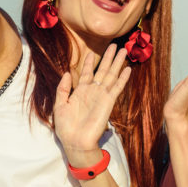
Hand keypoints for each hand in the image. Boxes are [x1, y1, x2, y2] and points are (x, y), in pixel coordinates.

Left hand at [54, 44, 130, 163]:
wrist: (75, 142)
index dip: (90, 63)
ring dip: (117, 63)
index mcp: (81, 92)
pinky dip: (122, 78)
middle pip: (103, 71)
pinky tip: (128, 69)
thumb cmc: (66, 127)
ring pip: (111, 75)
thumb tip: (67, 73)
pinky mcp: (109, 102)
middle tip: (115, 45)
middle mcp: (93, 91)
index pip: (88, 73)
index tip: (92, 52)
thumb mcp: (59, 105)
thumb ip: (63, 89)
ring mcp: (102, 96)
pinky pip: (117, 88)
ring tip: (123, 51)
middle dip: (108, 58)